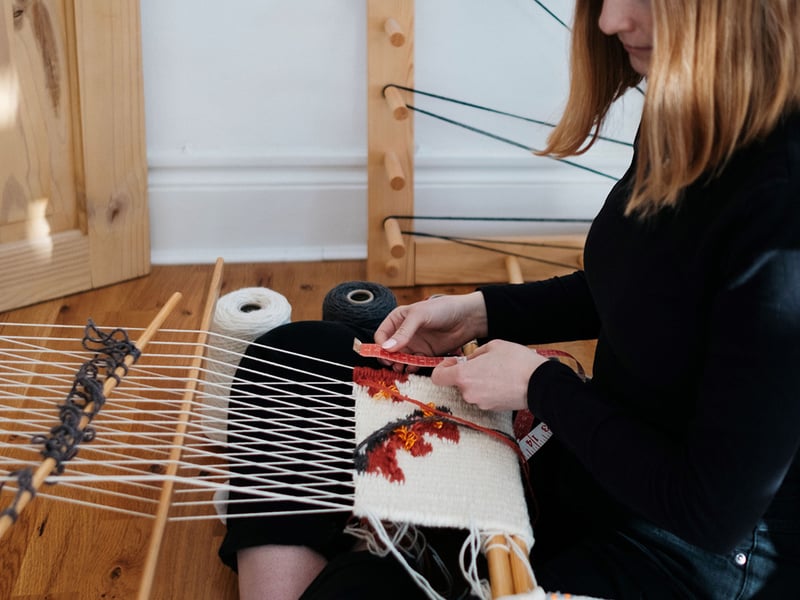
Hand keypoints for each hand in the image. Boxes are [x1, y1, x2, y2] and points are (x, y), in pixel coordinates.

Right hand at [374, 292, 487, 370]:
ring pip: (400, 359)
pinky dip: (411, 368)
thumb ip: (403, 332)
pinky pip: (414, 363)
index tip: (385, 353)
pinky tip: (412, 368)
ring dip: (398, 365)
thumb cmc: (443, 309)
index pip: (381, 334)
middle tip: (392, 364)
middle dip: (388, 358)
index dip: (380, 345)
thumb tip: (386, 347)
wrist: (467, 318)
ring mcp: (414, 344)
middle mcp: (404, 332)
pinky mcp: (425, 354)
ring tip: (402, 368)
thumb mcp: (419, 315)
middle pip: (389, 350)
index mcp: (398, 319)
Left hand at [430, 340, 548, 411]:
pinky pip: (483, 397)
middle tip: (482, 364)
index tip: (452, 363)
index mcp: (464, 376)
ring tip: (496, 371)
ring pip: (471, 390)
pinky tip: (502, 381)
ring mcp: (480, 403)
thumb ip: (474, 354)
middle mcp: (469, 393)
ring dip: (478, 382)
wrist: (540, 383)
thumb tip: (468, 360)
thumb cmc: (517, 362)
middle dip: (466, 374)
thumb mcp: (493, 346)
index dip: (442, 369)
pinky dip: (488, 390)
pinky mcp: (492, 409)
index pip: (438, 377)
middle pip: (457, 383)